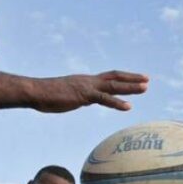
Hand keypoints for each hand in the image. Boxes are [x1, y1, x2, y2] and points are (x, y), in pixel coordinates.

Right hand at [30, 71, 148, 112]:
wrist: (35, 92)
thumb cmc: (47, 96)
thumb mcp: (68, 96)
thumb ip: (80, 97)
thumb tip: (86, 100)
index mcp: (86, 81)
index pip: (109, 77)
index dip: (123, 78)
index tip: (135, 78)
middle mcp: (89, 81)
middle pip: (115, 78)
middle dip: (132, 79)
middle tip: (147, 80)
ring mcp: (87, 87)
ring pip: (114, 86)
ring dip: (130, 87)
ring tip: (145, 88)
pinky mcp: (83, 96)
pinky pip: (104, 99)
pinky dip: (117, 102)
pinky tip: (128, 106)